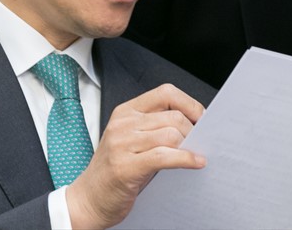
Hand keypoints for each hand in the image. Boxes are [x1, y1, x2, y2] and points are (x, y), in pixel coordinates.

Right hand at [66, 83, 206, 228]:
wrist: (89, 198)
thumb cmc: (116, 169)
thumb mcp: (133, 139)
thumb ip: (157, 126)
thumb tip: (195, 123)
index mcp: (126, 111)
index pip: (165, 93)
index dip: (189, 103)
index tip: (202, 117)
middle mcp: (123, 124)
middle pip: (173, 116)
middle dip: (193, 130)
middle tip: (200, 142)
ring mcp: (122, 144)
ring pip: (172, 135)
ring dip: (190, 146)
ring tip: (195, 153)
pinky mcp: (126, 167)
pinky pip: (165, 156)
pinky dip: (186, 159)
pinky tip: (196, 162)